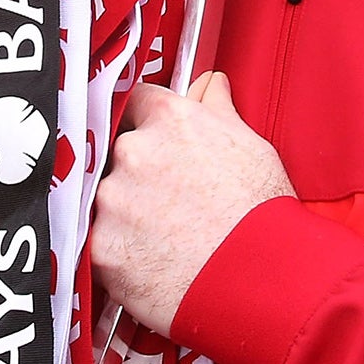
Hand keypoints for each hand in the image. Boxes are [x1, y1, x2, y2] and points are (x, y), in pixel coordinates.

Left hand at [92, 72, 292, 334]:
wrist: (263, 280)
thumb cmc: (263, 214)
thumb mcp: (250, 146)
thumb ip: (218, 109)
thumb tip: (211, 83)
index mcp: (169, 119)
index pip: (135, 103)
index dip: (145, 126)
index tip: (157, 146)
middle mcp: (133, 151)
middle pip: (117, 155)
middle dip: (138, 176)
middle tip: (169, 206)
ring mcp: (113, 200)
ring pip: (105, 201)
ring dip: (125, 217)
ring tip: (164, 241)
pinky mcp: (102, 247)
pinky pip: (99, 245)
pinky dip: (120, 255)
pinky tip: (152, 265)